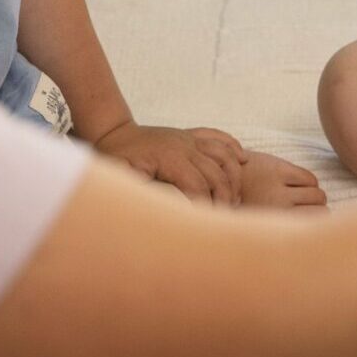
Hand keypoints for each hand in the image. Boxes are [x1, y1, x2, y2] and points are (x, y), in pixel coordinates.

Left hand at [92, 123, 246, 205]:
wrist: (112, 133)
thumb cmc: (115, 159)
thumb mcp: (121, 177)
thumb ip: (141, 192)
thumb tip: (162, 207)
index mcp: (169, 157)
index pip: (198, 186)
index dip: (206, 207)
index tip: (207, 224)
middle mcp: (184, 145)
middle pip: (217, 173)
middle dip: (225, 197)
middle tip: (225, 218)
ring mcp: (189, 138)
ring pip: (225, 154)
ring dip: (234, 176)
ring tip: (235, 198)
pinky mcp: (190, 134)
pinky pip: (219, 137)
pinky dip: (233, 147)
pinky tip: (243, 160)